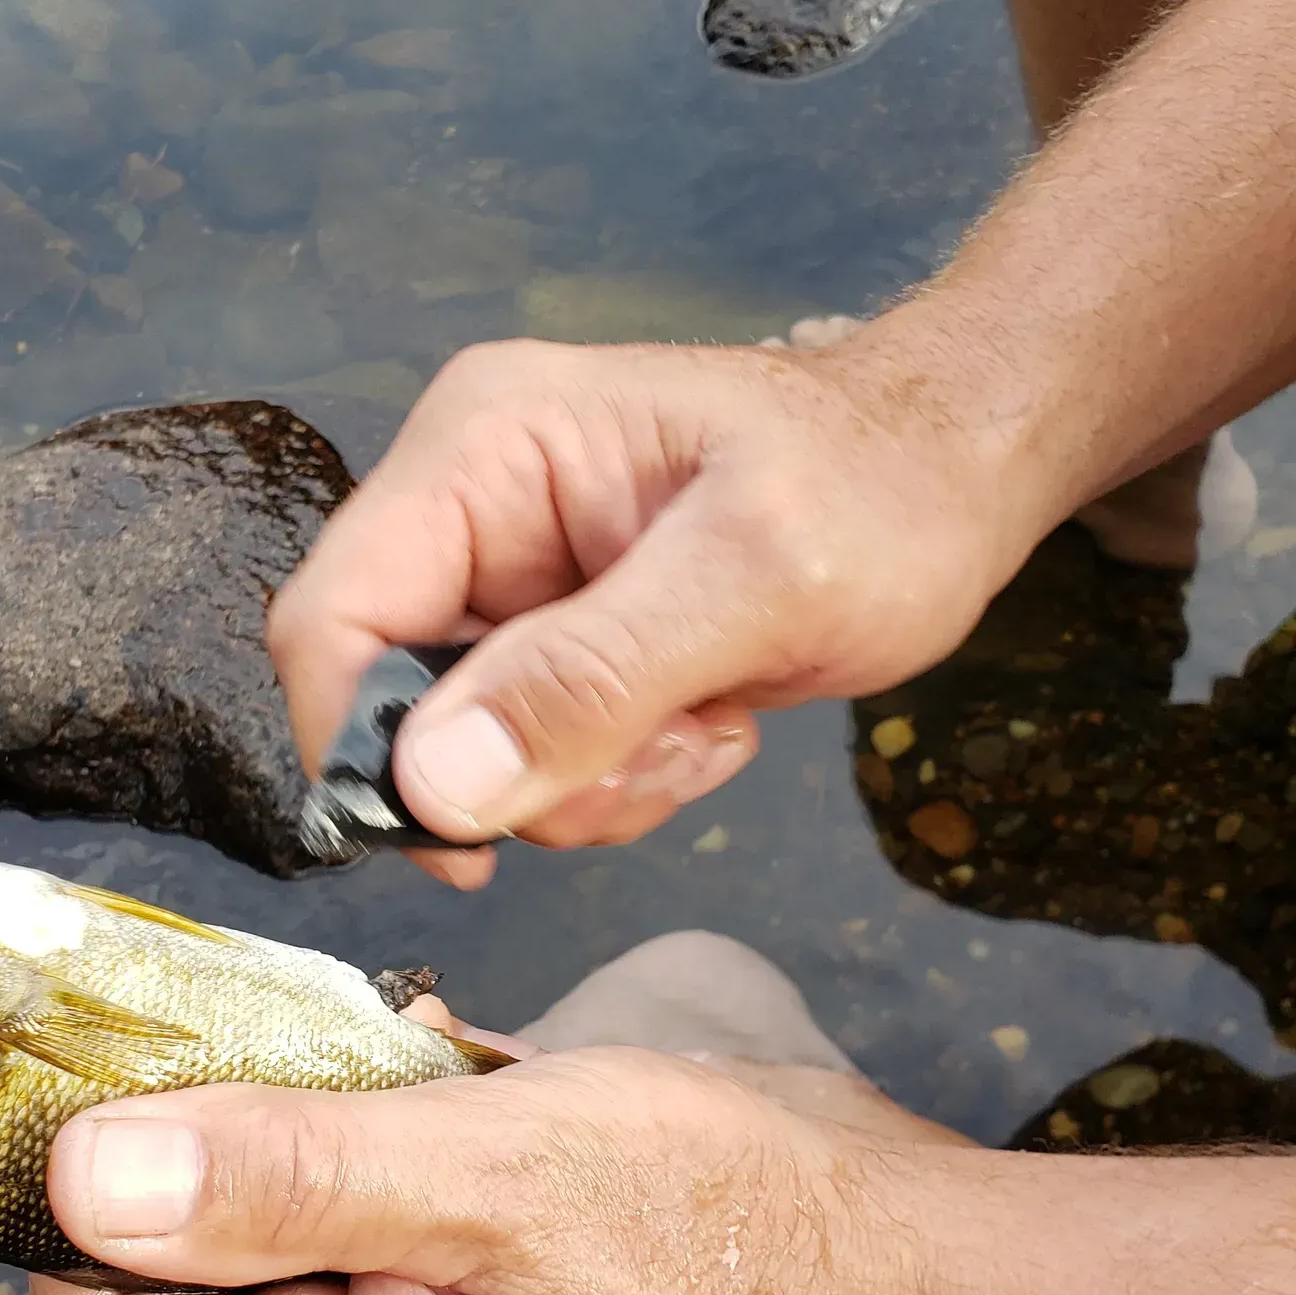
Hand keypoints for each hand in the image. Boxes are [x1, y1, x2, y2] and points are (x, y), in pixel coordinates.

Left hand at [25, 1049, 920, 1294]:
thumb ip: (279, 1179)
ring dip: (284, 1118)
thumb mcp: (488, 1178)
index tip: (133, 1051)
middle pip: (154, 1269)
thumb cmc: (714, 1223)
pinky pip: (316, 1205)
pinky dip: (344, 1125)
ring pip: (234, 1219)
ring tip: (397, 1069)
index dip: (90, 1183)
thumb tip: (75, 1183)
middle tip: (294, 1034)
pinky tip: (429, 1085)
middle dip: (202, 1140)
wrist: (868, 1251)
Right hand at [267, 332, 1061, 882]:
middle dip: (521, 770)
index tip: (463, 845)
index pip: (333, 618)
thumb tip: (434, 788)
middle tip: (655, 755)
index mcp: (482, 449)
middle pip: (395, 703)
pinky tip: (705, 723)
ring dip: (586, 782)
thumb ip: (589, 679)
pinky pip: (532, 759)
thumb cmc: (883, 488)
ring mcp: (512, 579)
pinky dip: (615, 777)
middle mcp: (471, 508)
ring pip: (466, 753)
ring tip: (700, 728)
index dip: (364, 749)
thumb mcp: (753, 580)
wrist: (962, 477)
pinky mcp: (557, 641)